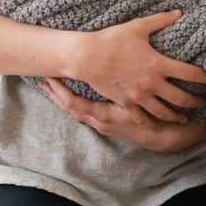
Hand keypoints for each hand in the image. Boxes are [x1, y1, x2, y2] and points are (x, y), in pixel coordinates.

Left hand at [40, 77, 205, 151]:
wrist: (164, 138)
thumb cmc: (153, 118)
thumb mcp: (143, 102)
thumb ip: (130, 83)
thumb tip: (115, 67)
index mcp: (103, 115)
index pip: (72, 103)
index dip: (59, 91)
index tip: (47, 77)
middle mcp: (99, 121)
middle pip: (69, 108)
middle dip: (55, 93)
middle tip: (41, 77)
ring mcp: (102, 123)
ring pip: (76, 110)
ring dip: (62, 97)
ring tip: (50, 82)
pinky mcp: (106, 121)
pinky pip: (84, 110)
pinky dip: (74, 100)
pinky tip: (70, 91)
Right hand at [69, 11, 205, 122]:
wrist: (87, 56)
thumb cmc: (112, 39)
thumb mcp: (138, 26)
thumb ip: (161, 20)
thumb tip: (179, 13)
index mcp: (158, 64)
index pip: (190, 74)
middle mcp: (152, 83)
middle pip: (181, 98)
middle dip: (196, 101)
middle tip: (205, 103)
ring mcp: (139, 96)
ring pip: (165, 112)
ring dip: (178, 116)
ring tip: (186, 117)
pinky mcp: (127, 104)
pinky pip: (144, 119)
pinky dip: (154, 124)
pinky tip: (160, 126)